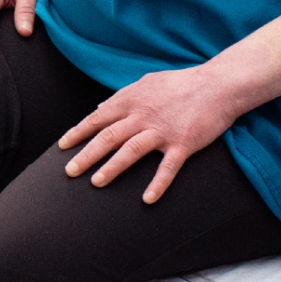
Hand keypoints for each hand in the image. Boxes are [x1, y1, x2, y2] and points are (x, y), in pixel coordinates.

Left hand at [57, 67, 237, 203]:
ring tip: (96, 183)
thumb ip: (122, 95)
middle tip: (69, 171)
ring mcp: (162, 130)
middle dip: (86, 154)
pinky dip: (158, 184)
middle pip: (108, 137)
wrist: (218, 84)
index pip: (98, 118)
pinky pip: (168, 167)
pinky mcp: (183, 143)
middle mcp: (143, 115)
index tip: (63, 146)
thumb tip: (100, 106)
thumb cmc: (182, 83)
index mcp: (133, 100)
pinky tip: (147, 199)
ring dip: (112, 168)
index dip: (78, 132)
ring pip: (130, 151)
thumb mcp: (147, 82)